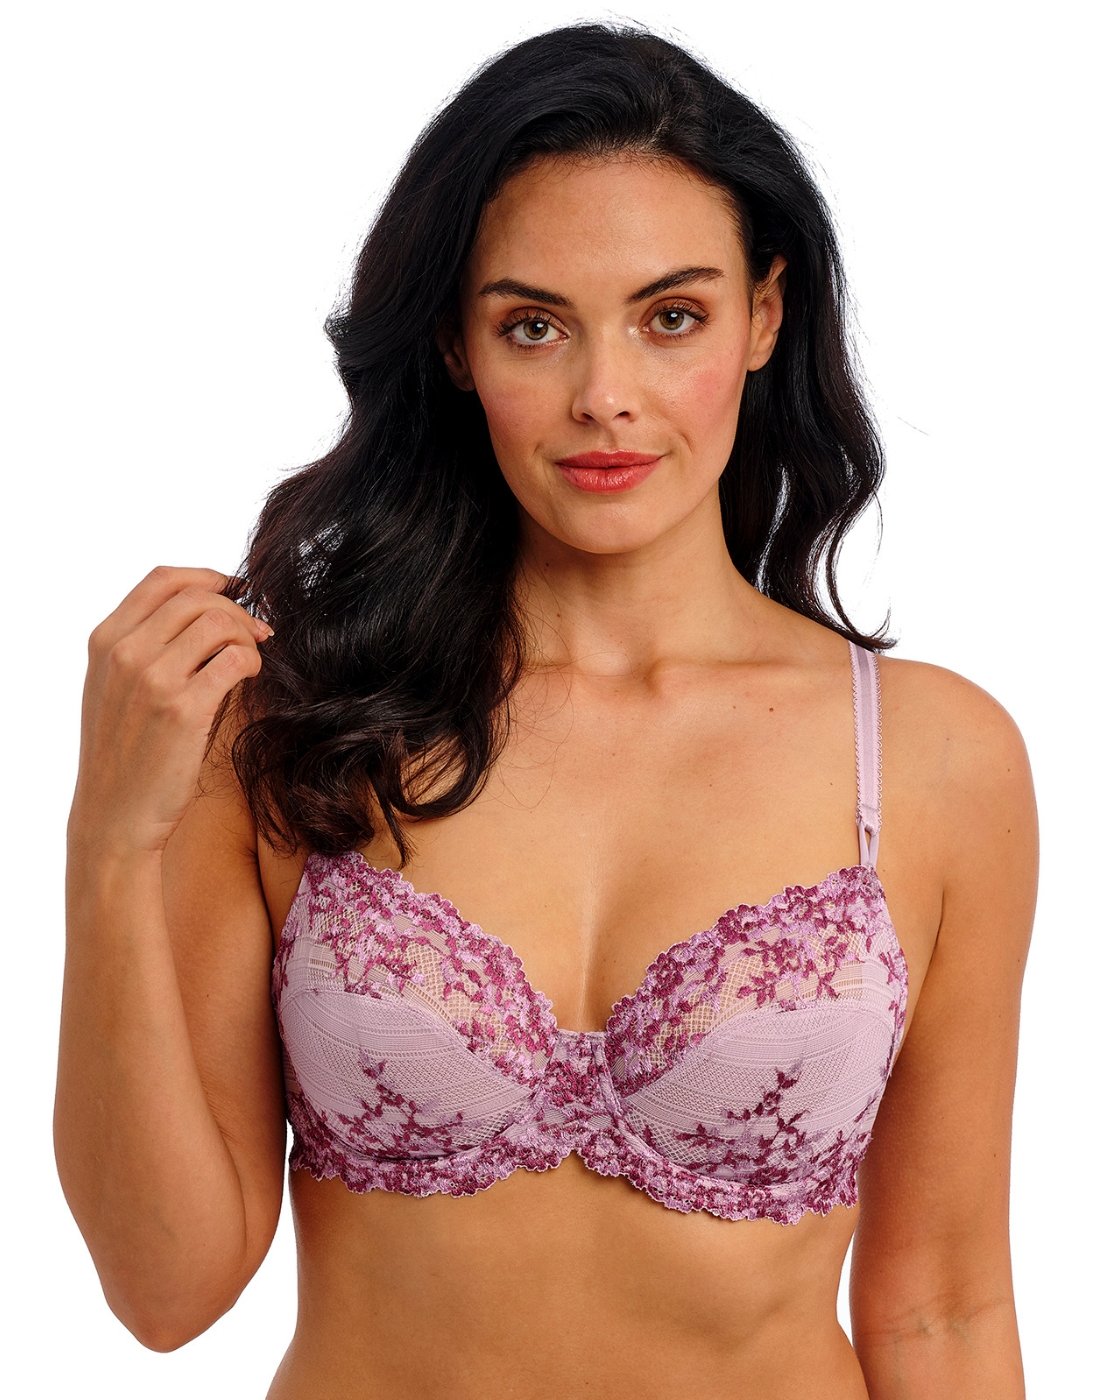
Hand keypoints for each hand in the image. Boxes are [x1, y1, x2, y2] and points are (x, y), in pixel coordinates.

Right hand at [68, 565, 272, 857]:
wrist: (114, 815)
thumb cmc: (125, 755)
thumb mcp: (115, 689)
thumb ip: (144, 647)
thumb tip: (207, 611)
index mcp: (105, 641)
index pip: (163, 580)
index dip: (209, 576)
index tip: (237, 589)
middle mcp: (125, 652)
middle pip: (198, 596)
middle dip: (238, 609)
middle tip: (258, 633)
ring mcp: (152, 679)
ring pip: (220, 622)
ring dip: (247, 636)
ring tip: (251, 660)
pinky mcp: (183, 709)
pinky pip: (235, 660)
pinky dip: (252, 662)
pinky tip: (249, 679)